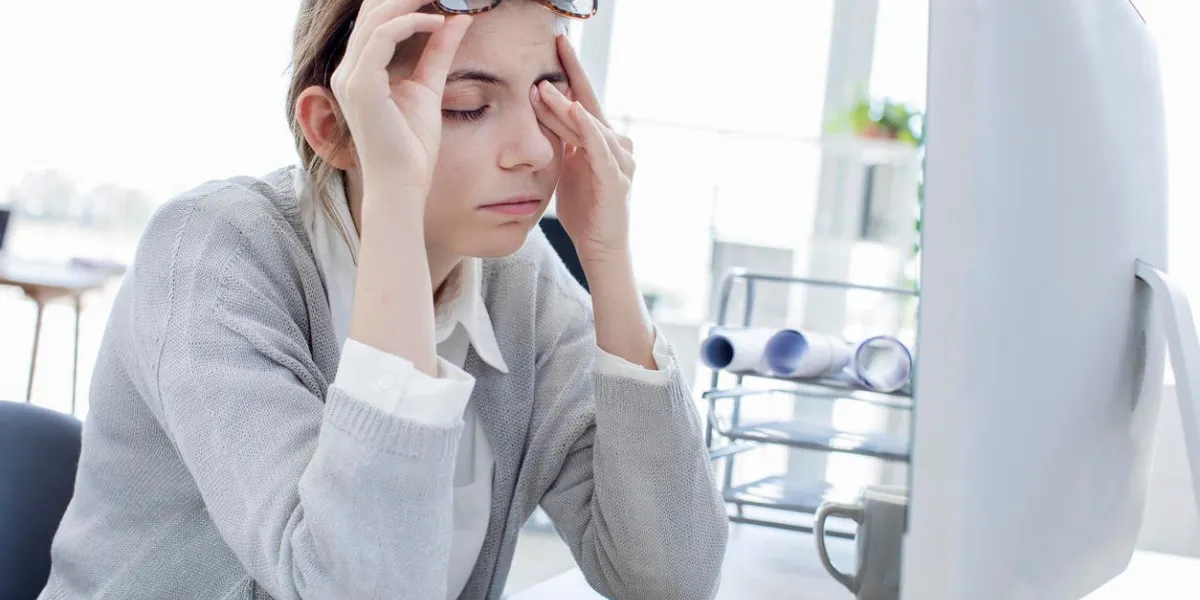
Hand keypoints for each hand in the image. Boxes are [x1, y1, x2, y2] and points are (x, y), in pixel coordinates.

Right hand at [330, 0, 470, 196]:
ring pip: (375, 19)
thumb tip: (458, 19)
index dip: (401, 1)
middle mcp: (347, 71)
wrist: (402, 184)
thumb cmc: (412, 147)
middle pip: (371, 13)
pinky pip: (382, 38)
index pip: (374, 21)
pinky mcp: (361, 86)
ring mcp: (350, 78)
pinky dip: (410, 24)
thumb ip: (438, 53)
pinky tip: (437, 22)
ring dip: (409, 1)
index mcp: (358, 72)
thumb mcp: (429, 88)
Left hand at [532, 35, 634, 264]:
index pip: (585, 99)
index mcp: (602, 141)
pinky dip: (586, 128)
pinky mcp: (614, 180)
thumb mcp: (567, 167)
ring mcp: (619, 161)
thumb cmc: (584, 210)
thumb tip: (545, 110)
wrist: (599, 248)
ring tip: (540, 87)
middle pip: (587, 106)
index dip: (573, 71)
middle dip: (569, 78)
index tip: (559, 43)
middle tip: (555, 47)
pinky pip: (599, 149)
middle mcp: (616, 145)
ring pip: (589, 125)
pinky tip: (573, 110)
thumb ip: (563, 140)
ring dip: (564, 105)